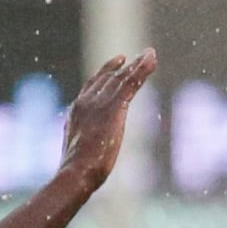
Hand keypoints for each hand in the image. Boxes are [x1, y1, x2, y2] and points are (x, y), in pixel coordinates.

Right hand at [56, 50, 158, 186]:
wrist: (76, 172)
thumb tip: (85, 161)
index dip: (103, 75)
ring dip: (137, 64)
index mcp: (75, 113)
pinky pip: (132, 81)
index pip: (90, 87)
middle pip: (106, 79)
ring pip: (121, 78)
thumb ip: (84, 147)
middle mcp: (85, 102)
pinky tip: (151, 58)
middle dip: (120, 68)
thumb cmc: (76, 173)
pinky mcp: (114, 106)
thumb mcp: (77, 155)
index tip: (115, 66)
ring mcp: (99, 103)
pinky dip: (142, 68)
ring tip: (150, 54)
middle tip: (134, 58)